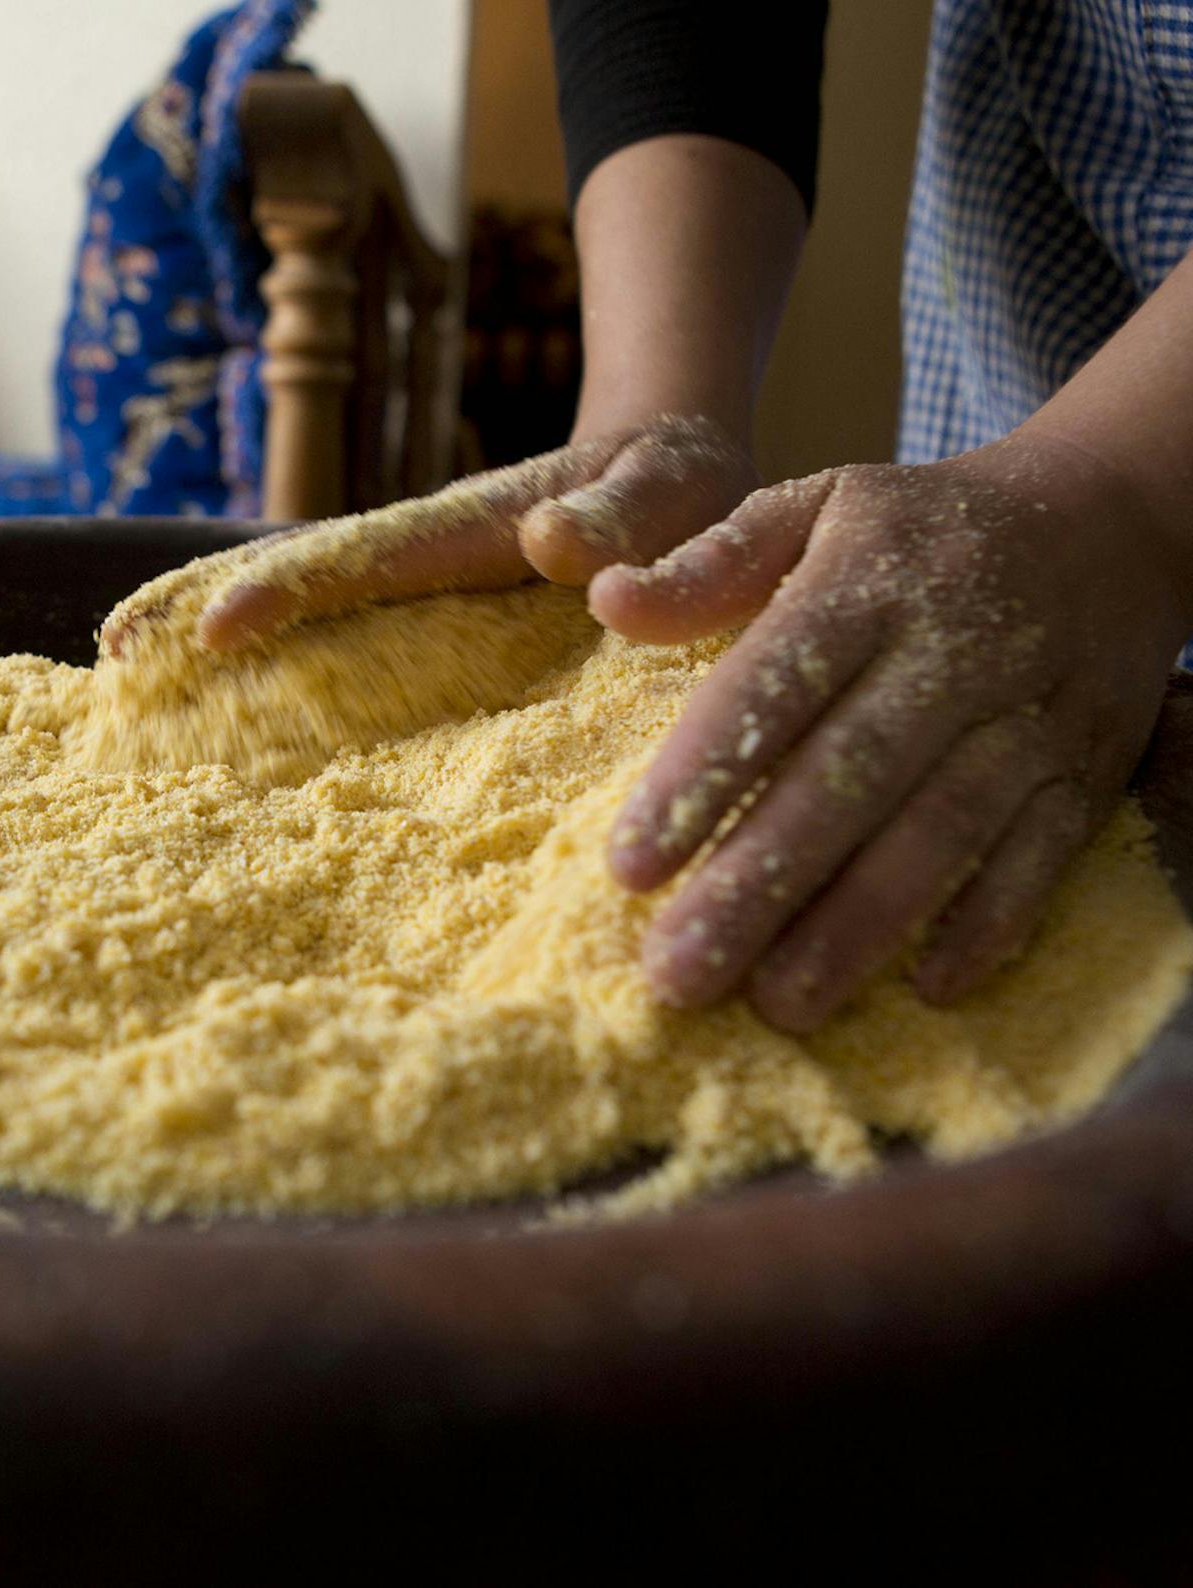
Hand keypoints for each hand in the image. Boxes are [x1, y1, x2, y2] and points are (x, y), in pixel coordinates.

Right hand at [100, 414, 756, 656]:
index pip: (363, 558)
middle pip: (294, 568)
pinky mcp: (420, 604)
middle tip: (110, 650)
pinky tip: (214, 684)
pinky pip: (331, 620)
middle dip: (201, 598)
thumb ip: (619, 516)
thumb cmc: (680, 479)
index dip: (287, 589)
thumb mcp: (671, 487)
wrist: (671, 455)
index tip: (214, 628)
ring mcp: (412, 576)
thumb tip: (550, 550)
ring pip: (297, 589)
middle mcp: (419, 547)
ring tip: (123, 660)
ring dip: (208, 616)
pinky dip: (266, 639)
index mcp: (468, 527)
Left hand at [601, 433, 1192, 1030]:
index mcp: (867, 583)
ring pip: (941, 833)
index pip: (771, 688)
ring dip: (858, 926)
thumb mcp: (816, 506)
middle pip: (847, 781)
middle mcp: (953, 652)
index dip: (701, 779)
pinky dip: (992, 924)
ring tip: (776, 1004)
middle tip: (677, 973)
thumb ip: (711, 562)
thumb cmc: (919, 529)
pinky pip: (1045, 854)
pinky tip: (927, 988)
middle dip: (759, 884)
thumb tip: (606, 601)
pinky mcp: (1090, 768)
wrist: (1109, 515)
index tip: (628, 867)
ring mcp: (1030, 716)